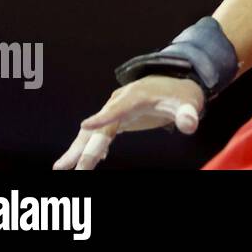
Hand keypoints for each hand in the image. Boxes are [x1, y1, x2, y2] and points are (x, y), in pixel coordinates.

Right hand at [53, 75, 205, 169]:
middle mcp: (119, 102)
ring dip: (77, 150)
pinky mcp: (115, 118)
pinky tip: (86, 162)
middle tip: (69, 167)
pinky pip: (98, 134)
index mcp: (136, 96)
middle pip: (99, 127)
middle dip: (84, 148)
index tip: (86, 125)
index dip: (103, 118)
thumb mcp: (189, 103)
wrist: (174, 84)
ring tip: (60, 167)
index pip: (118, 109)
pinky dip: (88, 147)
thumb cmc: (180, 95)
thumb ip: (188, 114)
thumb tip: (190, 124)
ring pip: (92, 132)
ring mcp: (114, 110)